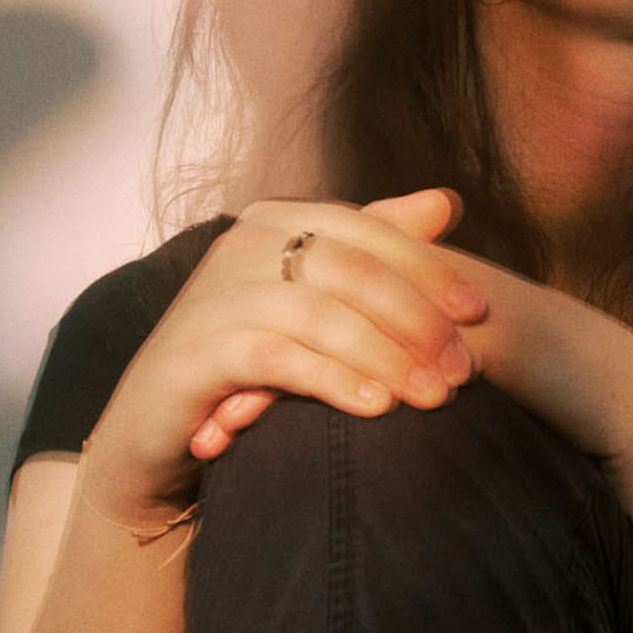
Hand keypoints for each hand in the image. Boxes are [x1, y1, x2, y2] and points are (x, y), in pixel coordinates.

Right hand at [83, 191, 488, 527]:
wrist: (155, 431)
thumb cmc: (246, 367)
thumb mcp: (317, 304)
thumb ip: (375, 250)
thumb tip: (446, 201)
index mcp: (277, 221)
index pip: (368, 229)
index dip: (428, 268)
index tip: (477, 313)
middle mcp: (241, 245)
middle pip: (351, 268)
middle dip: (416, 319)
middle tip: (461, 370)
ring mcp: (214, 295)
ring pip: (320, 312)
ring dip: (386, 356)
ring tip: (431, 397)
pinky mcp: (195, 353)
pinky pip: (277, 358)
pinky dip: (333, 380)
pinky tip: (376, 408)